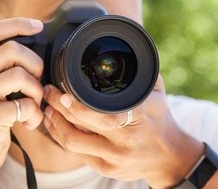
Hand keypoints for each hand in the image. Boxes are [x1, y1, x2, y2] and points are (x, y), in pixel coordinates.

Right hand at [0, 17, 44, 187]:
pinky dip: (35, 115)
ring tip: (34, 106)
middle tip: (37, 84)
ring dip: (37, 92)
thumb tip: (24, 38)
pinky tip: (29, 123)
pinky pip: (26, 104)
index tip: (38, 26)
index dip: (18, 24)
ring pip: (21, 75)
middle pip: (13, 50)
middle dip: (36, 65)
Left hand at [43, 75, 203, 187]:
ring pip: (73, 143)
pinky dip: (61, 137)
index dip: (76, 106)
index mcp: (138, 117)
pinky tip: (54, 125)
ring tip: (47, 108)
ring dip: (55, 124)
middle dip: (57, 108)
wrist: (170, 156)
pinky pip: (76, 154)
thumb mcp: (155, 91)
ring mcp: (115, 158)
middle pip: (80, 127)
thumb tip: (123, 49)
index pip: (101, 113)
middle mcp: (125, 140)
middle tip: (48, 92)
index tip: (61, 92)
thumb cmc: (160, 119)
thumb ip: (139, 72)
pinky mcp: (107, 169)